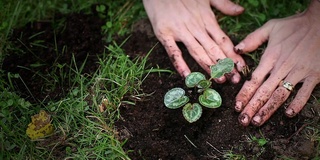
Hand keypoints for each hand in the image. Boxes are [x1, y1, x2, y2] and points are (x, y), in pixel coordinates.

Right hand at [143, 0, 245, 82]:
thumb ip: (224, 4)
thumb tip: (241, 11)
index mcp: (206, 19)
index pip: (223, 40)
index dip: (233, 56)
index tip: (241, 68)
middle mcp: (196, 27)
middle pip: (213, 49)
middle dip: (225, 66)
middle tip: (234, 80)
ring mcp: (180, 31)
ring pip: (198, 52)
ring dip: (209, 67)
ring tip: (219, 80)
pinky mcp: (165, 34)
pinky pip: (174, 52)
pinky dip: (180, 64)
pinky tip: (187, 76)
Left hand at [234, 0, 319, 125]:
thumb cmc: (295, 25)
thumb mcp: (271, 27)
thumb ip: (253, 39)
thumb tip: (237, 49)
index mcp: (270, 58)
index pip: (253, 80)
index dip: (244, 95)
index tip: (236, 107)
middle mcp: (282, 68)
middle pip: (263, 92)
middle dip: (252, 108)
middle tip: (242, 121)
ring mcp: (298, 73)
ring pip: (280, 95)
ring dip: (268, 109)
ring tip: (257, 121)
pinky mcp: (314, 75)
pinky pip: (305, 92)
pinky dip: (297, 103)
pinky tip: (289, 114)